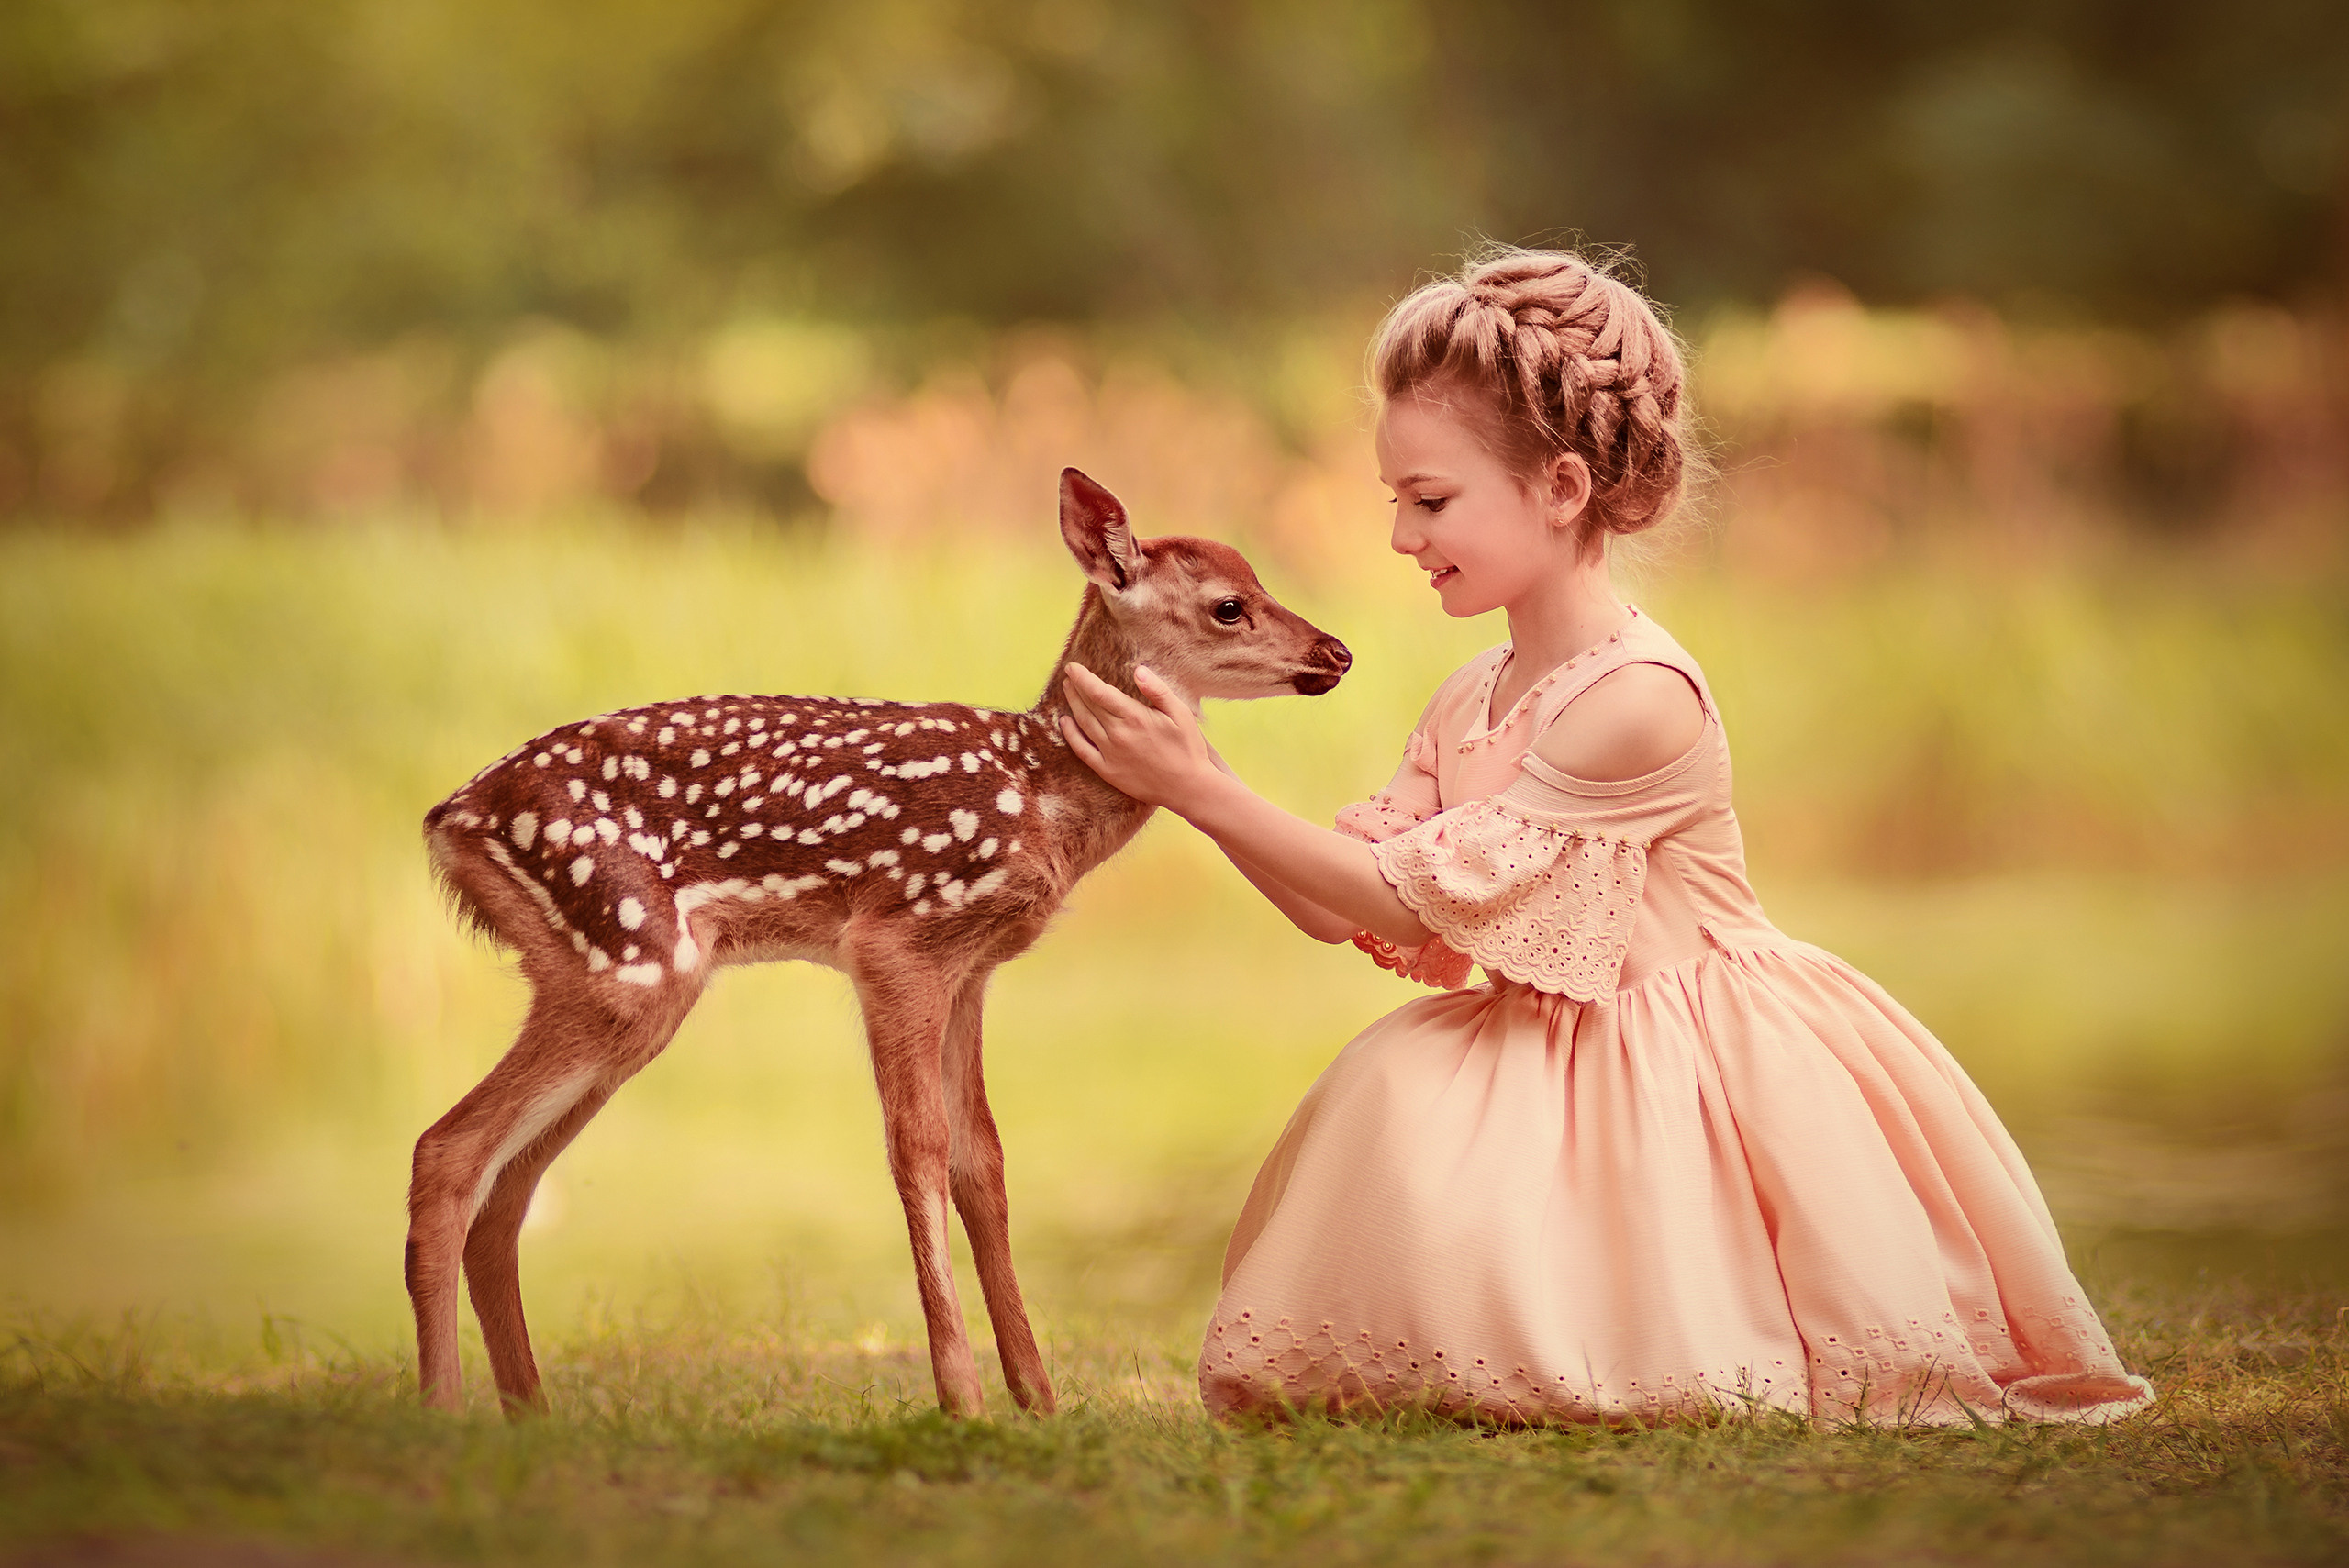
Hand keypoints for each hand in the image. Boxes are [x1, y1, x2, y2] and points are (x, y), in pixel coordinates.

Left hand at [1059, 664, 1220, 809]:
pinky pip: (1082, 750)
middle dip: (1076, 688)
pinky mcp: (1108, 771)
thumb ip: (1158, 690)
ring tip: (1067, 691)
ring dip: (1073, 705)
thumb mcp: (1180, 713)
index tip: (1072, 667)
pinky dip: (1071, 734)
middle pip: (1089, 705)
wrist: (1188, 787)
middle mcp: (1118, 734)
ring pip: (1084, 724)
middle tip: (1069, 676)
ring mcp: (1110, 754)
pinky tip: (1065, 722)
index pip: (1099, 692)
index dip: (1083, 678)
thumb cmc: (1188, 748)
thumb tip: (1138, 670)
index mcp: (1135, 717)